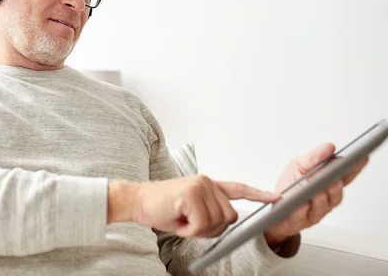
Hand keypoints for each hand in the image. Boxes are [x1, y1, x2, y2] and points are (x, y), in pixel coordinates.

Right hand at [108, 175, 279, 237]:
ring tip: (182, 221)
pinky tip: (178, 222)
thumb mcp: (190, 211)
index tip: (276, 198)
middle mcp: (207, 182)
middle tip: (190, 225)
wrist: (136, 201)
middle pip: (229, 217)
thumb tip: (224, 223)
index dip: (258, 195)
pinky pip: (202, 224)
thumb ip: (209, 211)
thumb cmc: (161, 207)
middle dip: (211, 229)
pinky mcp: (191, 193)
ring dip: (198, 230)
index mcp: (208, 185)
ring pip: (217, 222)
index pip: (238, 188)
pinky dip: (189, 230)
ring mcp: (200, 186)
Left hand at [263, 143, 368, 244]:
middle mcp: (326, 198)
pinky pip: (304, 214)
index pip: (345, 176)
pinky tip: (303, 201)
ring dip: (322, 195)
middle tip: (336, 175)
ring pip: (323, 204)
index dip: (353, 169)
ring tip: (320, 187)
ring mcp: (317, 210)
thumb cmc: (291, 185)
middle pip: (336, 192)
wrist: (276, 208)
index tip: (359, 160)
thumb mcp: (299, 165)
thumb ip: (314, 157)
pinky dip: (304, 207)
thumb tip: (329, 147)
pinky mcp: (303, 220)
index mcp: (328, 182)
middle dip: (336, 183)